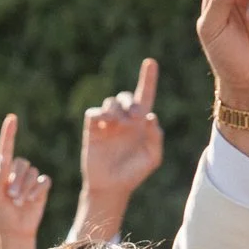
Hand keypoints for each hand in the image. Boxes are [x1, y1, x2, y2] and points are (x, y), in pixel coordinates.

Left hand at [0, 113, 50, 248]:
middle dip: (17, 180)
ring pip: (33, 172)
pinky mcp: (41, 188)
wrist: (16, 230)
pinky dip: (38, 190)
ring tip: (20, 201)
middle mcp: (16, 173)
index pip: (6, 149)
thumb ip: (0, 177)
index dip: (9, 134)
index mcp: (2, 172)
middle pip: (21, 163)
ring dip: (26, 188)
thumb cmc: (2, 214)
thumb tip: (3, 157)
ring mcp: (30, 180)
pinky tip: (32, 200)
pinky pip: (44, 181)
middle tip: (13, 197)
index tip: (12, 118)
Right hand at [77, 58, 161, 224]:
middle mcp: (124, 119)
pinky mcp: (92, 128)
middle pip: (126, 96)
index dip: (148, 78)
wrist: (111, 187)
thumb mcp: (152, 158)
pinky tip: (105, 124)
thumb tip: (151, 117)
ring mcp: (108, 123)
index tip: (151, 62)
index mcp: (141, 123)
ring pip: (110, 102)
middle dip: (130, 102)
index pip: (146, 95)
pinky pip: (94, 112)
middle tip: (134, 117)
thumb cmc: (134, 173)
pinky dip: (100, 114)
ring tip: (117, 124)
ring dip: (116, 109)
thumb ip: (156, 137)